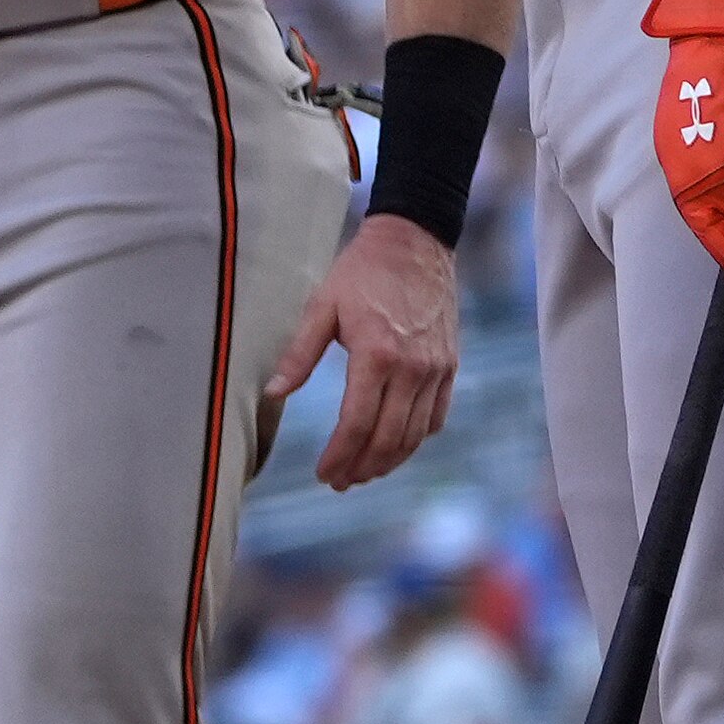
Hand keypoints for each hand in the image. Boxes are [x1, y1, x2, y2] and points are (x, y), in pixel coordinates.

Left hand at [263, 213, 462, 489]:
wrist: (416, 242)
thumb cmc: (362, 272)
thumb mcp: (322, 306)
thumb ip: (299, 354)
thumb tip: (274, 393)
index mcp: (376, 355)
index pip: (357, 423)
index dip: (338, 455)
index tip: (324, 474)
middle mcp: (412, 369)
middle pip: (387, 438)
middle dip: (361, 467)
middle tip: (340, 481)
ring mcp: (435, 370)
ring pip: (414, 435)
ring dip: (388, 461)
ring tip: (363, 472)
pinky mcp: (450, 366)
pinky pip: (436, 417)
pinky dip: (416, 439)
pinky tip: (395, 445)